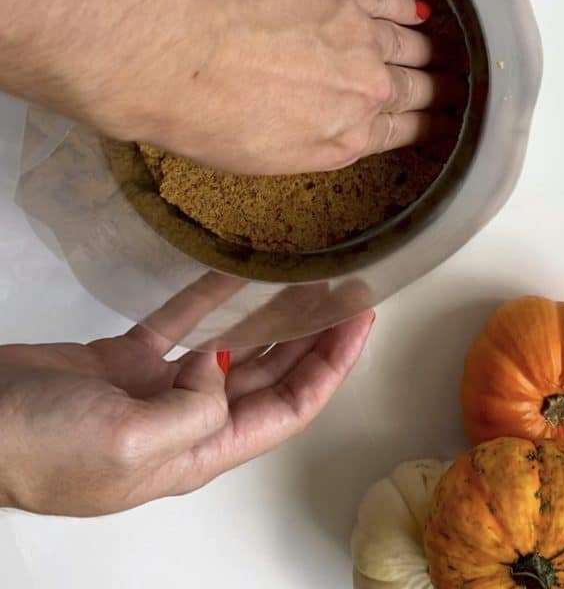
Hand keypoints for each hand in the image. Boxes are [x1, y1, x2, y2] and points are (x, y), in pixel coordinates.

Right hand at [0, 293, 373, 515]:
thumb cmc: (44, 449)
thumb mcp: (130, 445)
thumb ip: (192, 412)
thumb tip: (222, 368)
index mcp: (197, 450)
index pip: (287, 409)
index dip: (330, 367)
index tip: (360, 322)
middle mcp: (186, 420)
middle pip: (270, 377)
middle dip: (315, 339)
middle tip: (350, 294)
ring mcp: (156, 389)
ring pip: (233, 348)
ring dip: (272, 317)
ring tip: (311, 280)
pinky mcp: (126, 361)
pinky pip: (181, 323)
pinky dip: (210, 297)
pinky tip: (235, 271)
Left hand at [112, 0, 452, 173]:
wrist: (177, 49)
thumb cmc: (198, 113)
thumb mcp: (255, 155)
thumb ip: (301, 140)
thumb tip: (310, 123)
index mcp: (342, 139)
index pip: (397, 131)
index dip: (418, 124)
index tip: (432, 120)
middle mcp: (363, 90)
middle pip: (411, 88)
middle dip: (430, 89)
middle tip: (446, 86)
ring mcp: (357, 36)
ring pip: (407, 43)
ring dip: (424, 48)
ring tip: (436, 49)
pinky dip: (406, 5)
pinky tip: (418, 9)